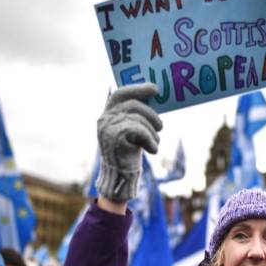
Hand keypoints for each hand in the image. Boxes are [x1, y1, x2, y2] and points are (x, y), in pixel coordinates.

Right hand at [96, 83, 162, 201]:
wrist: (120, 177)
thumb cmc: (128, 153)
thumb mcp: (131, 131)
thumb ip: (135, 116)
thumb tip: (154, 99)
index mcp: (106, 115)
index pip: (120, 94)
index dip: (137, 89)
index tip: (154, 89)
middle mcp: (104, 119)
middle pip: (133, 104)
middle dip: (151, 113)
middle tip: (161, 126)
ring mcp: (108, 128)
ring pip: (139, 118)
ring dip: (152, 131)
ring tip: (155, 142)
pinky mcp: (116, 137)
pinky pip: (140, 130)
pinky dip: (151, 140)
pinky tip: (152, 150)